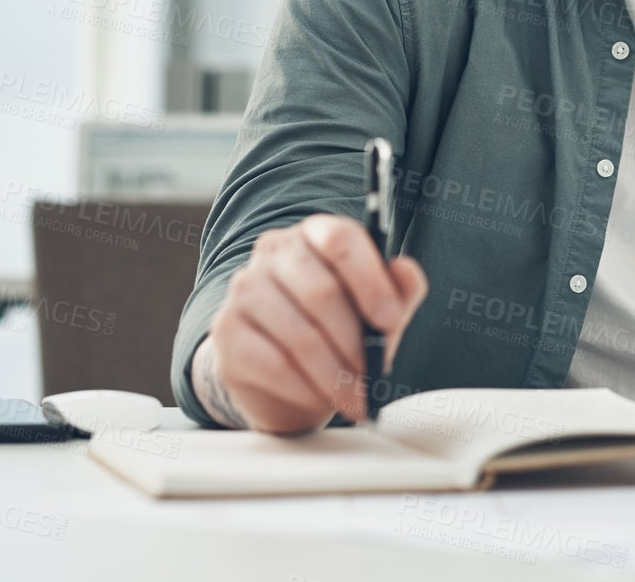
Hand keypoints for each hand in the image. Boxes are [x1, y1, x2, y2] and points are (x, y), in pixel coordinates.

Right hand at [197, 213, 427, 433]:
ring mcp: (245, 290)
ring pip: (300, 335)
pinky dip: (307, 389)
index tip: (391, 320)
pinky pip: (274, 364)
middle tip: (374, 376)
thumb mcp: (375, 310)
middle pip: (322, 291)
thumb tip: (407, 272)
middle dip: (356, 343)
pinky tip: (321, 400)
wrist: (281, 372)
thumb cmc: (336, 330)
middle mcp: (274, 252)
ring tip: (356, 398)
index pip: (340, 239)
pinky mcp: (227, 333)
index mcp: (315, 234)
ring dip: (335, 375)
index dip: (371, 280)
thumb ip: (398, 291)